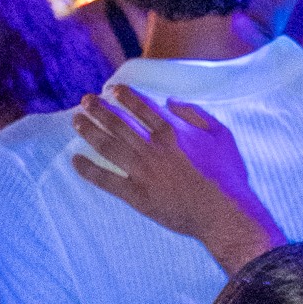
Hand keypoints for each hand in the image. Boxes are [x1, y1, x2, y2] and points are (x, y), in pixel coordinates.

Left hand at [71, 86, 282, 270]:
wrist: (224, 213)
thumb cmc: (227, 175)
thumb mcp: (221, 136)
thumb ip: (196, 114)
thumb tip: (171, 101)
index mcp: (172, 132)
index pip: (141, 108)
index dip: (124, 96)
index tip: (111, 90)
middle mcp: (152, 148)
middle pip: (118, 123)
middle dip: (98, 110)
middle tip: (84, 100)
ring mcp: (142, 172)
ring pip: (108, 146)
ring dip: (89, 131)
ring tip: (77, 121)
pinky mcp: (137, 195)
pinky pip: (107, 180)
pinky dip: (89, 170)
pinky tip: (76, 160)